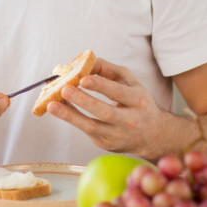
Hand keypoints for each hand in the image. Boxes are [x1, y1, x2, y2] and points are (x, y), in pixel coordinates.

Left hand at [46, 58, 165, 157]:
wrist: (153, 135)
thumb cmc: (138, 103)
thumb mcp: (131, 83)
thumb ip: (109, 70)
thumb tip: (87, 62)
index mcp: (138, 100)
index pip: (118, 92)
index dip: (101, 85)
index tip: (83, 78)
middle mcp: (130, 120)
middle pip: (106, 112)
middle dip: (84, 101)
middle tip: (65, 90)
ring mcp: (118, 135)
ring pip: (92, 127)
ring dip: (70, 116)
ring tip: (52, 105)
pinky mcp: (106, 144)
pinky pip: (86, 132)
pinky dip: (72, 120)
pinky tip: (59, 110)